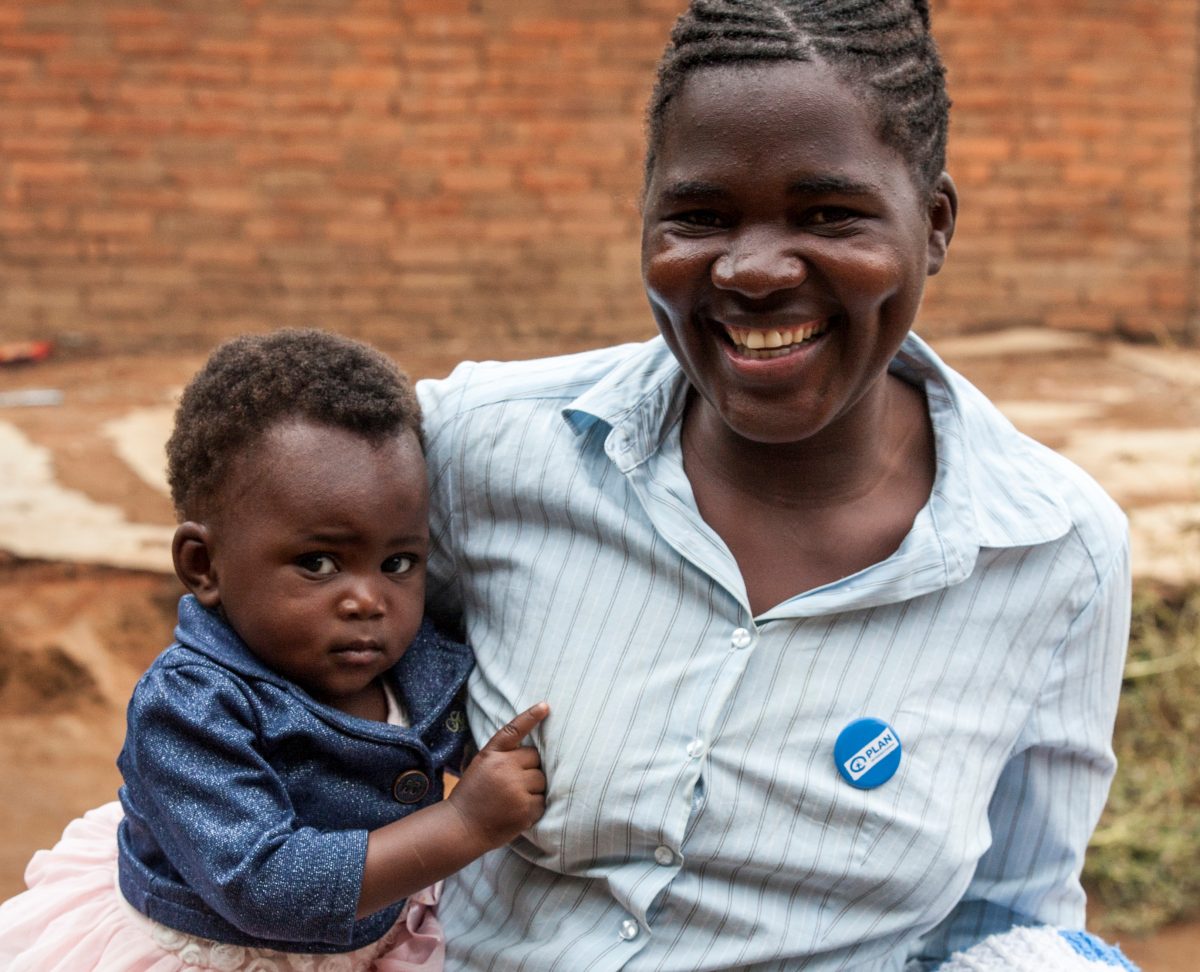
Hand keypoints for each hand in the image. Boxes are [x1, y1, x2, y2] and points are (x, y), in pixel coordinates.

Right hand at [447, 702, 548, 848]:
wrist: (461, 827)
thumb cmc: (472, 795)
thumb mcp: (480, 765)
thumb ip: (502, 755)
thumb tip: (532, 750)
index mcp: (492, 754)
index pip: (514, 730)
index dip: (531, 717)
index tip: (545, 706)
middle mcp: (504, 768)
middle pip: (536, 759)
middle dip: (530, 770)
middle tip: (512, 785)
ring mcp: (516, 789)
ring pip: (542, 780)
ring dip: (534, 789)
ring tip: (513, 799)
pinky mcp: (525, 809)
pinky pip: (543, 801)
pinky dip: (534, 807)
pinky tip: (517, 812)